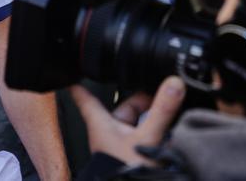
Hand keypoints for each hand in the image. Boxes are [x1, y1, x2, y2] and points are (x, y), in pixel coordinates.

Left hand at [71, 76, 185, 165]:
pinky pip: (146, 137)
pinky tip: (173, 132)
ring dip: (153, 117)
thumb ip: (162, 110)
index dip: (79, 84)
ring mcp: (120, 146)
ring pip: (137, 123)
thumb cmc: (124, 171)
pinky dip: (158, 132)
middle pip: (124, 107)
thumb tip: (173, 83)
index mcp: (102, 123)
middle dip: (143, 100)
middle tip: (163, 92)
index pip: (85, 98)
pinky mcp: (132, 157)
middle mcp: (108, 133)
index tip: (73, 74)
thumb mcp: (148, 137)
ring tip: (172, 109)